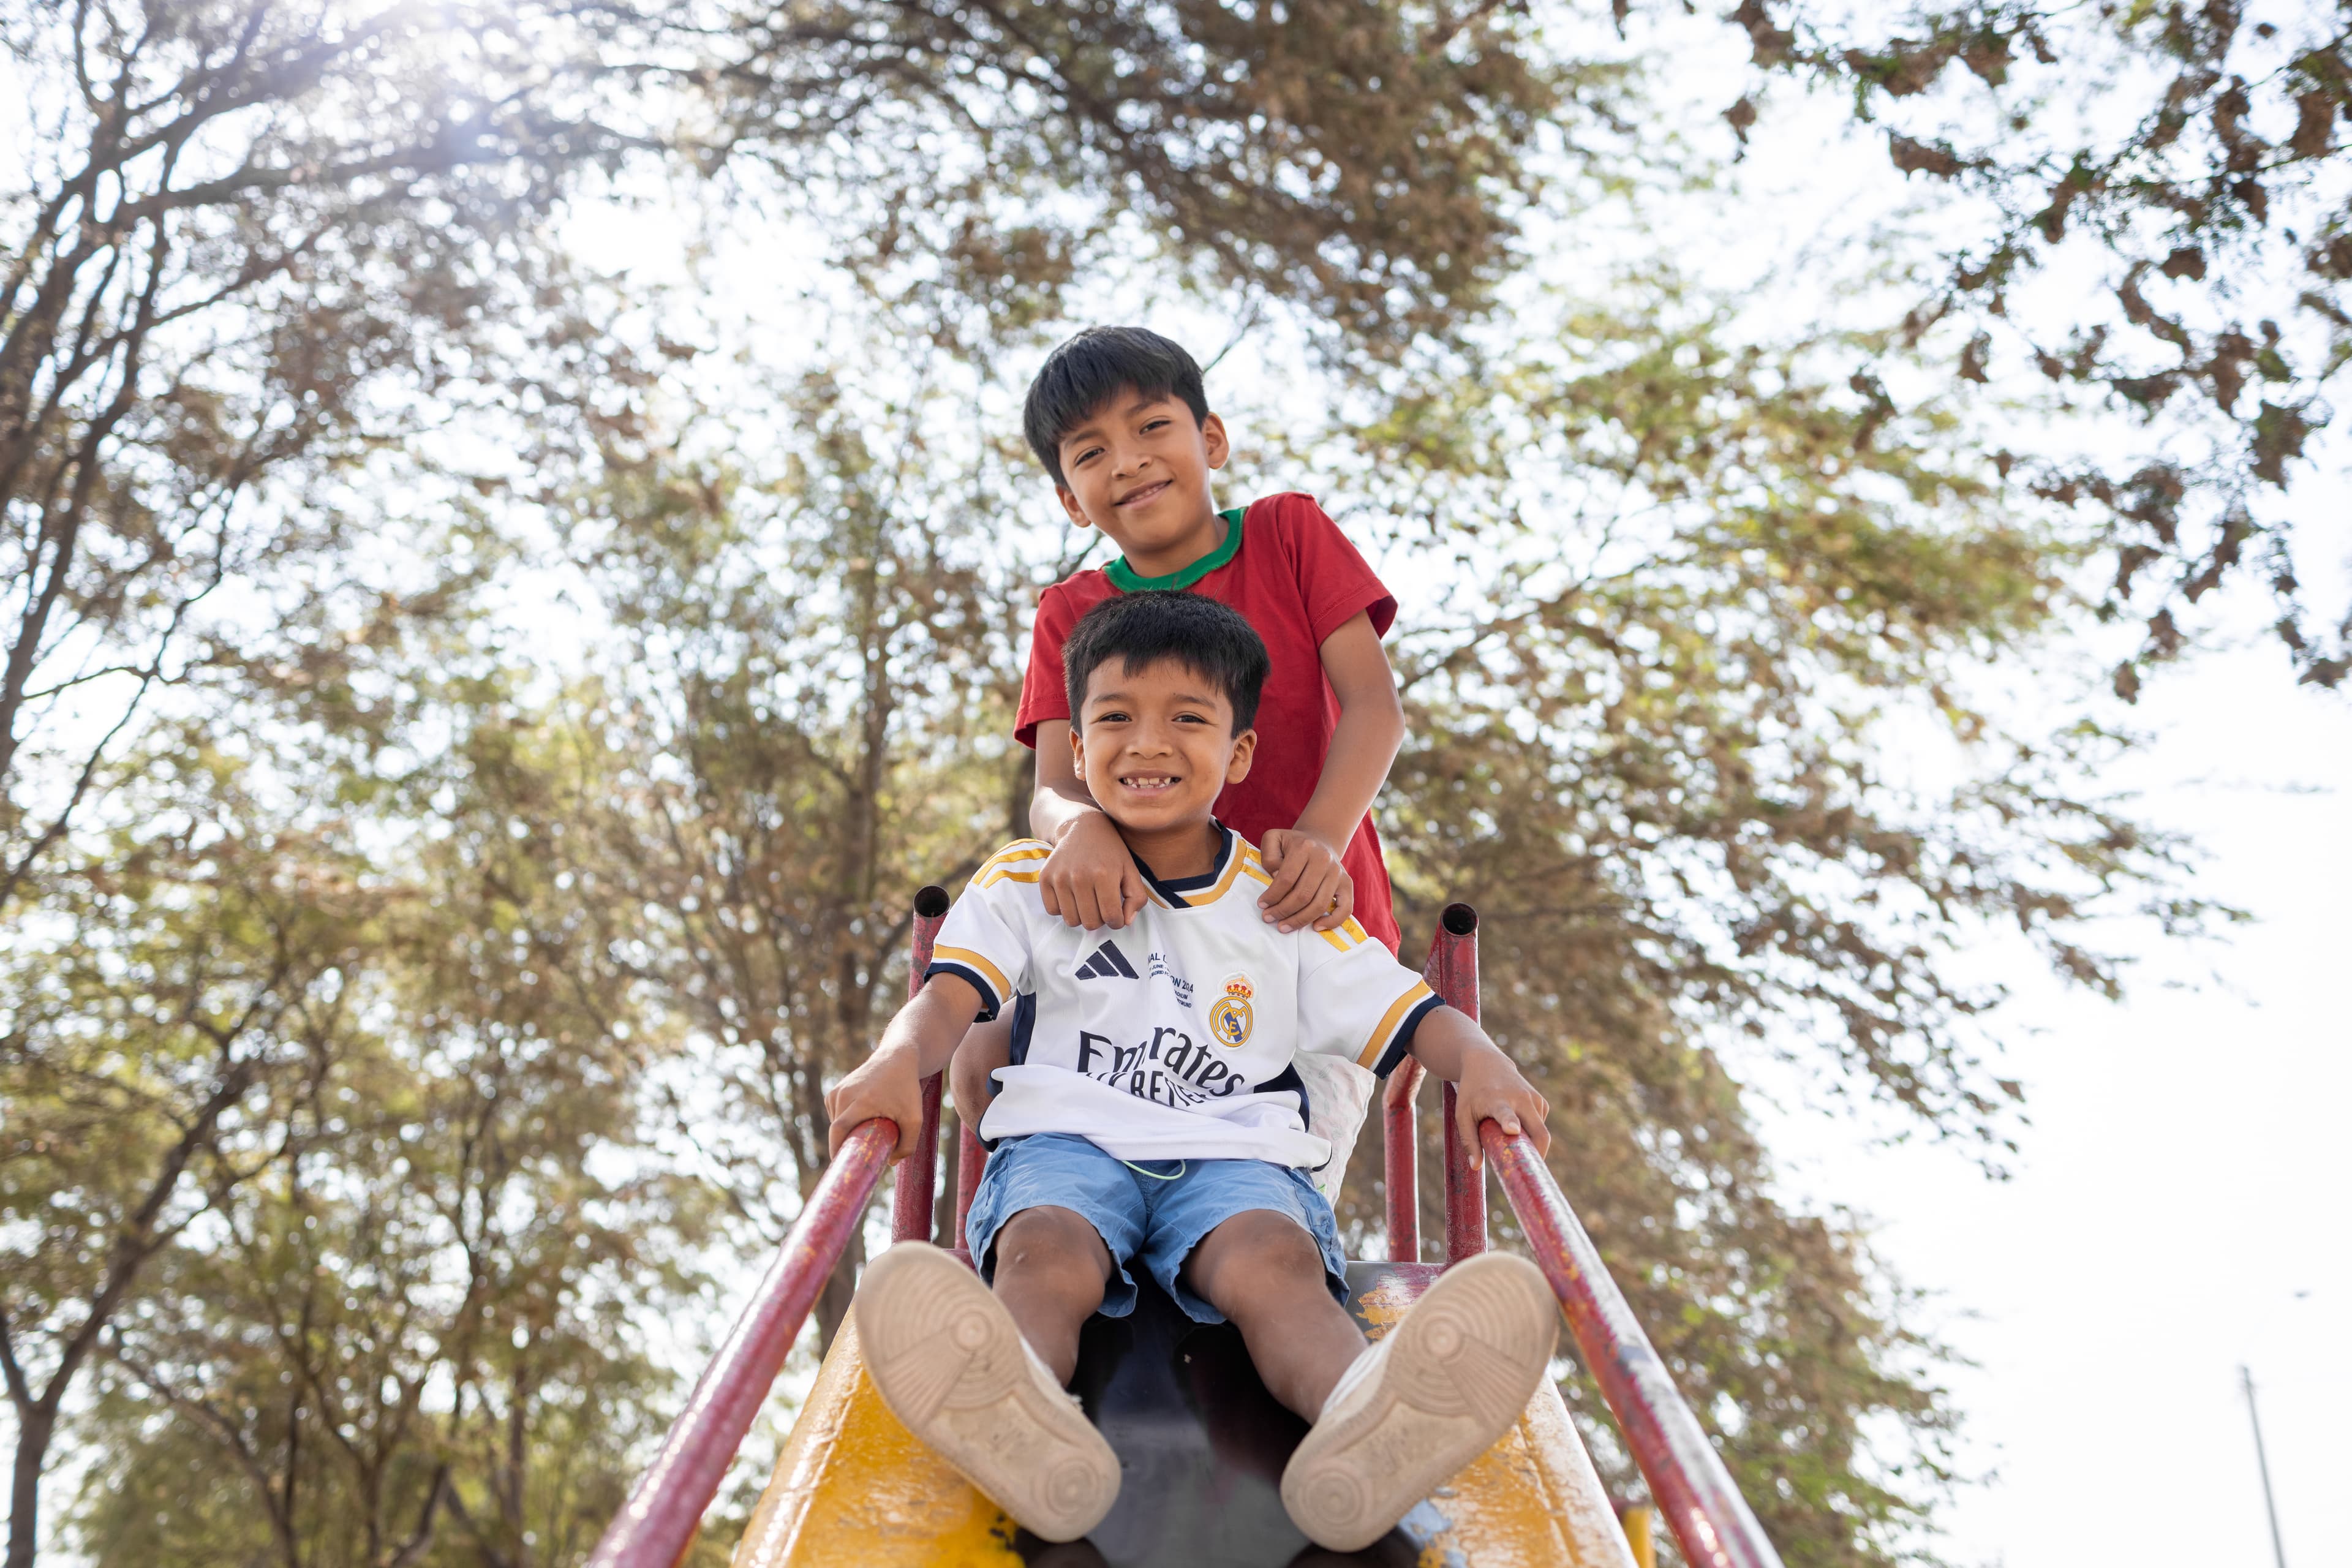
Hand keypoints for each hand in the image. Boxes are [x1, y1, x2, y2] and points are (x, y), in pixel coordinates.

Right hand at [825, 1045, 924, 1160]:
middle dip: (846, 1145)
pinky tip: (861, 1118)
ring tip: (867, 1130)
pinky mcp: (835, 1091)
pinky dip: (844, 1122)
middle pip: (837, 1130)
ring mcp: (837, 1091)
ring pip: (835, 1123)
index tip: (841, 1165)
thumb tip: (890, 1162)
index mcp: (861, 1101)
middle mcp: (845, 1094)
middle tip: (860, 1156)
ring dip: (847, 1133)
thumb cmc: (907, 1088)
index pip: (839, 1129)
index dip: (836, 1150)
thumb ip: (908, 1145)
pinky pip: (835, 1115)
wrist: (896, 1058)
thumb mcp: (915, 1118)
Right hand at [1039, 810, 1145, 930]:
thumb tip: (1126, 922)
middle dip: (1100, 919)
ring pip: (1071, 921)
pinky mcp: (1045, 878)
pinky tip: (1072, 895)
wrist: (1081, 827)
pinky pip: (1053, 911)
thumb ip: (1136, 898)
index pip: (1112, 918)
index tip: (1116, 913)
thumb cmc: (1110, 852)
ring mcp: (1060, 877)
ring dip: (1082, 915)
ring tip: (1087, 899)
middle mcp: (1080, 876)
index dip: (1117, 921)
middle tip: (1101, 903)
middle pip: (1091, 923)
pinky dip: (1063, 908)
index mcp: (1105, 875)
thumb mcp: (1131, 870)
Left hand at [1257, 828, 1351, 932]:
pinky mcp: (1347, 884)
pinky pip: (1345, 908)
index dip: (1272, 896)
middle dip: (1282, 911)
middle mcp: (1324, 859)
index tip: (1261, 905)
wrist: (1320, 839)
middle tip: (1268, 918)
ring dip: (1299, 920)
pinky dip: (1333, 921)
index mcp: (1305, 847)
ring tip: (1284, 926)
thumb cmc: (1292, 844)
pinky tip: (1316, 927)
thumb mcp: (1274, 839)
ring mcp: (1338, 873)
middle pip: (1303, 895)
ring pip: (1319, 904)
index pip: (1286, 879)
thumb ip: (1269, 855)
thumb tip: (1276, 876)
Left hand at [1452, 1047, 1550, 1170]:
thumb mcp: (1463, 1114)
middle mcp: (1519, 1098)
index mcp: (1496, 1100)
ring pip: (1540, 1132)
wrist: (1486, 1062)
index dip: (1510, 1122)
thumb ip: (1469, 1141)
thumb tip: (1476, 1167)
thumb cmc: (1472, 1092)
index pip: (1505, 1113)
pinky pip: (1541, 1125)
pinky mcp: (1541, 1101)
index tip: (1512, 1130)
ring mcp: (1533, 1098)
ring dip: (1532, 1143)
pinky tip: (1518, 1124)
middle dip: (1538, 1154)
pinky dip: (1532, 1131)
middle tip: (1528, 1170)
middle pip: (1539, 1132)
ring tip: (1514, 1140)